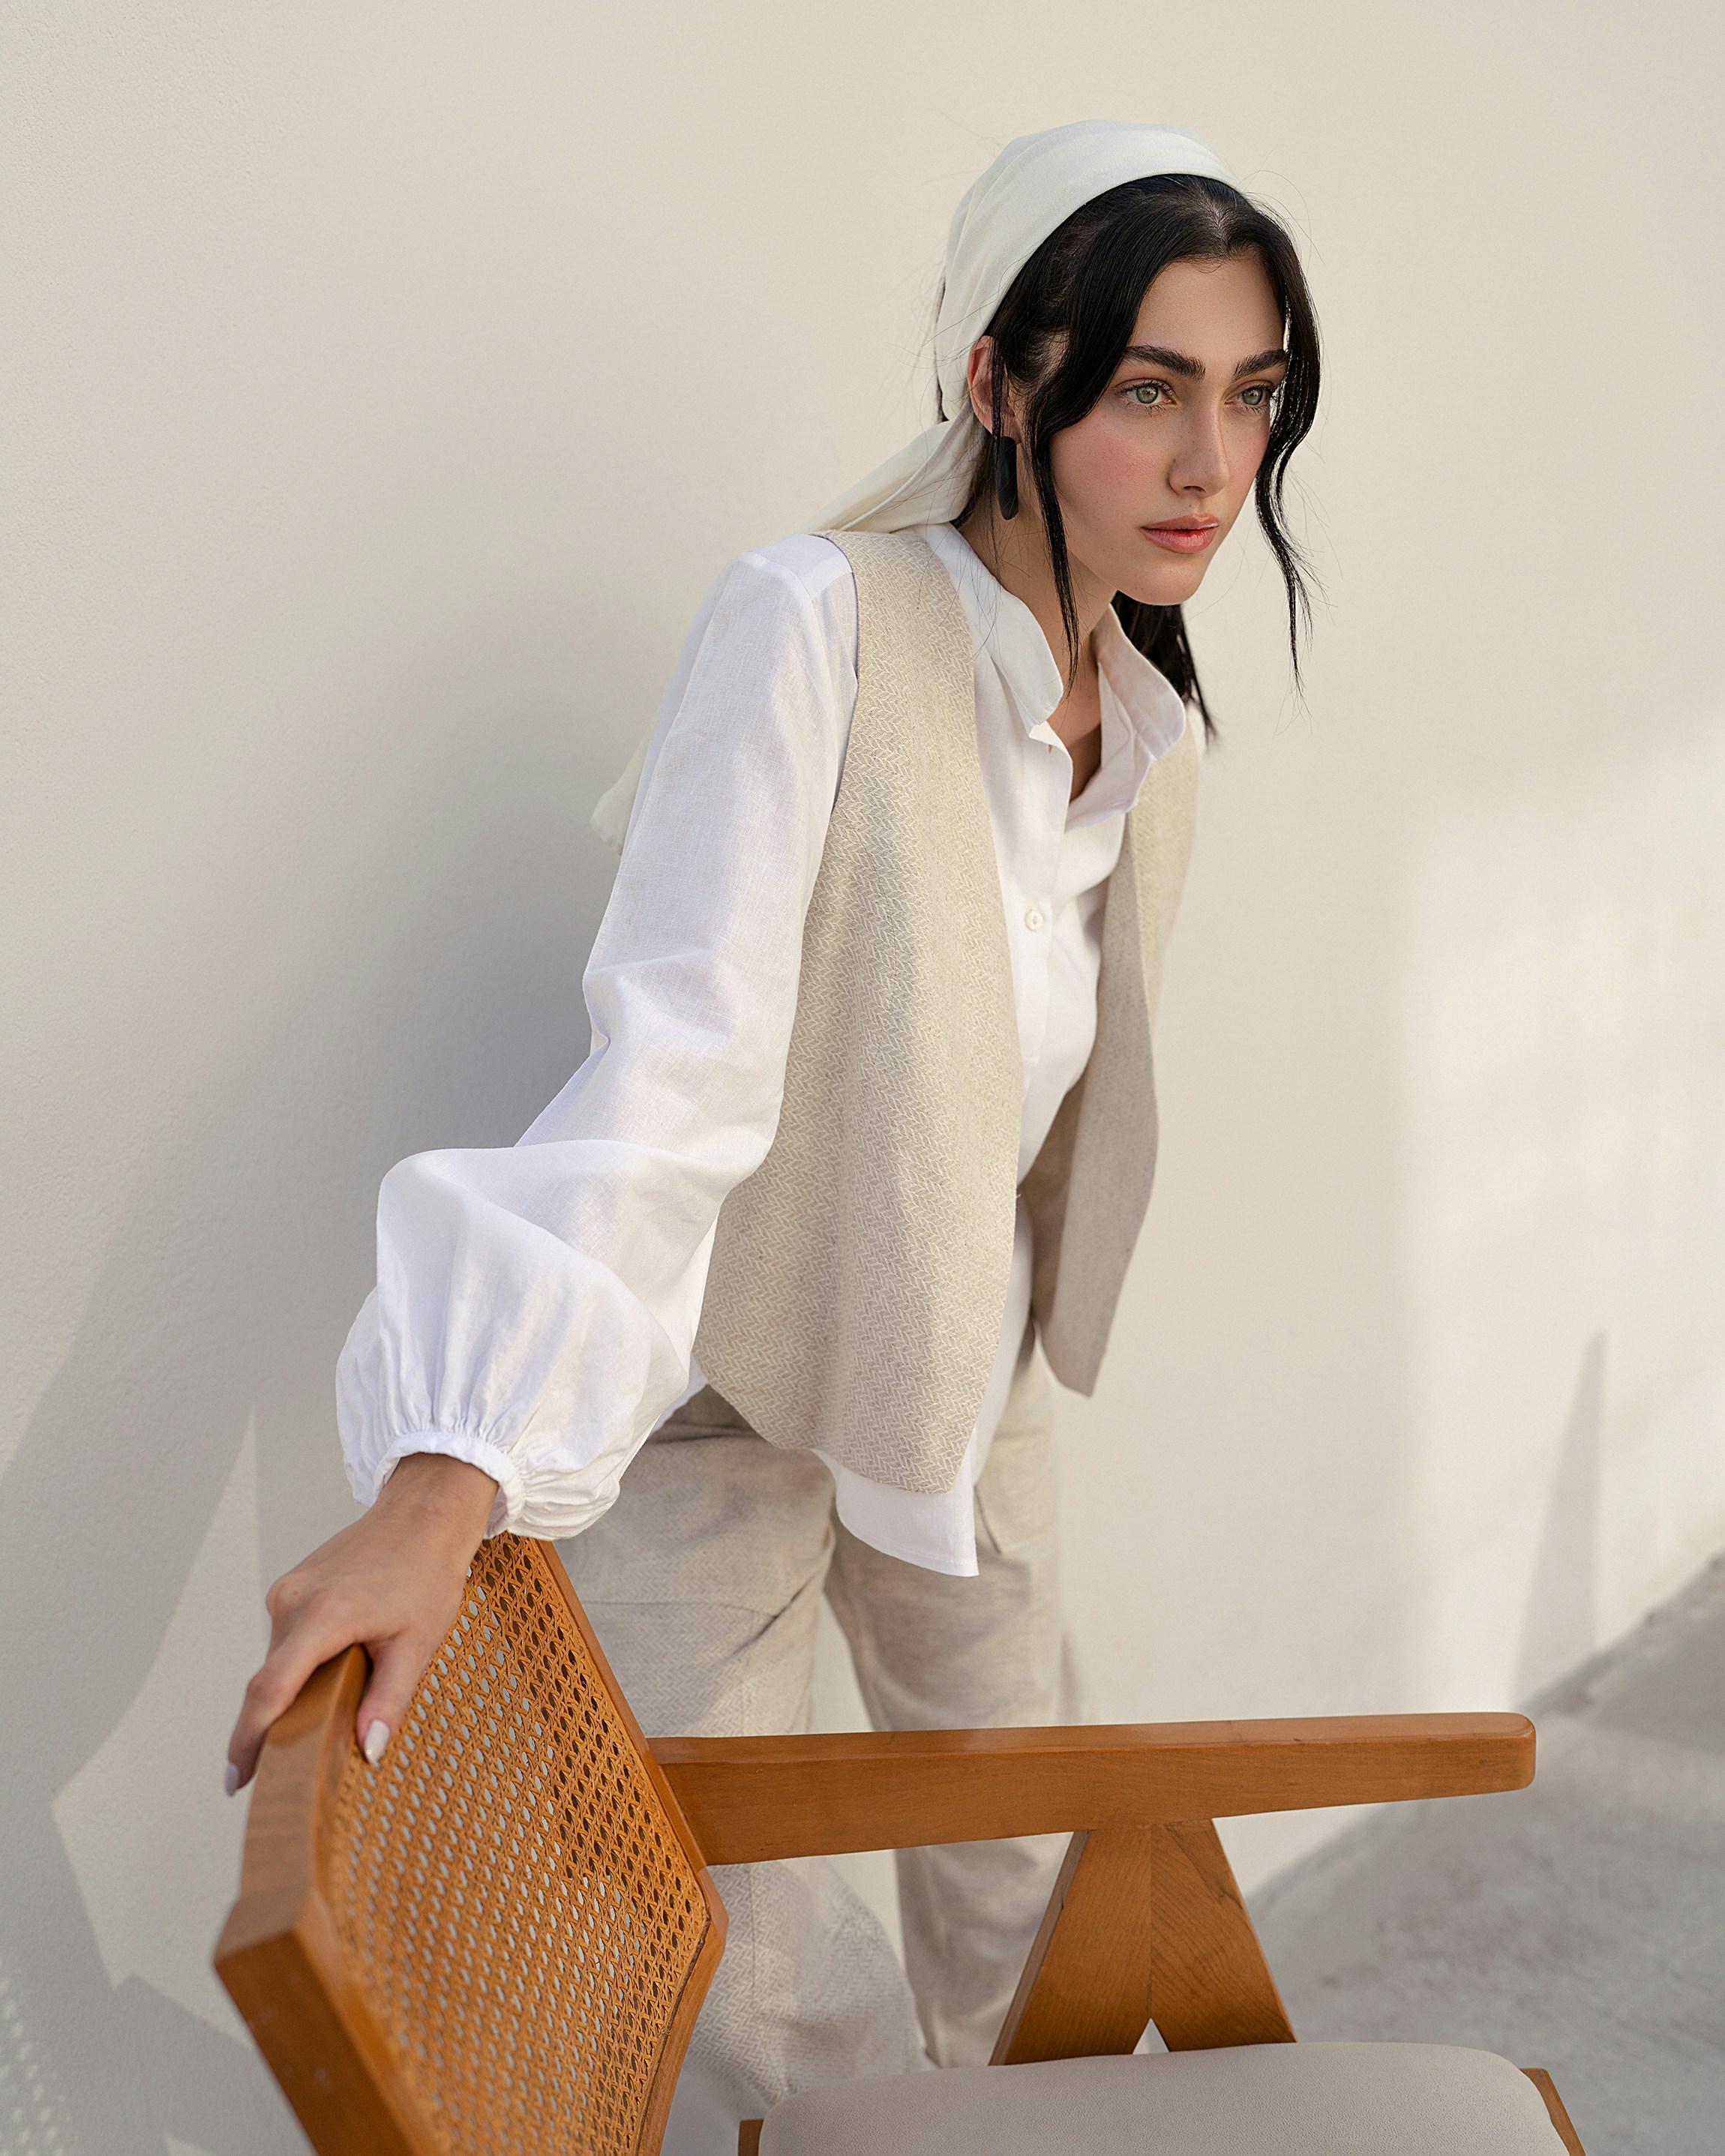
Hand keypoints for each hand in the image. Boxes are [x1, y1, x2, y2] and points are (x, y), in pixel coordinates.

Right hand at [225, 1452, 498, 1793]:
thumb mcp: (417, 1644)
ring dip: (292, 1693)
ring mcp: (286, 1591)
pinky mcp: (290, 1587)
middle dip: (273, 1727)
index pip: (270, 1689)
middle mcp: (293, 1601)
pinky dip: (298, 1665)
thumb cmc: (426, 1574)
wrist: (423, 1515)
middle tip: (286, 1772)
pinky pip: (285, 1641)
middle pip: (270, 1681)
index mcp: (324, 1615)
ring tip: (328, 1710)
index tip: (237, 1780)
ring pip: (277, 1661)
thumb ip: (388, 1700)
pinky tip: (330, 1673)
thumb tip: (366, 1750)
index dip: (249, 1740)